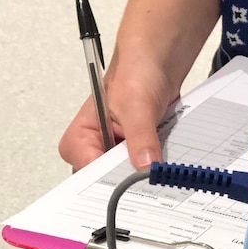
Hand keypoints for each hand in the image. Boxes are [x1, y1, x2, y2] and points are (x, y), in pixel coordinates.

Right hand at [58, 55, 178, 170]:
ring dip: (144, 175)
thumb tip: (145, 165)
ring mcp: (116, 152)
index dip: (109, 182)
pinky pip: (143, 169)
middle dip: (129, 182)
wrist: (158, 63)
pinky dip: (155, 169)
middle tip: (151, 181)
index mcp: (80, 137)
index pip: (87, 172)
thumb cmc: (135, 73)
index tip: (132, 185)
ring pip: (127, 177)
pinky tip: (167, 167)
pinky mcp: (136, 151)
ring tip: (161, 172)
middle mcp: (95, 148)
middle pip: (106, 181)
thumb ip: (140, 137)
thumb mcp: (137, 106)